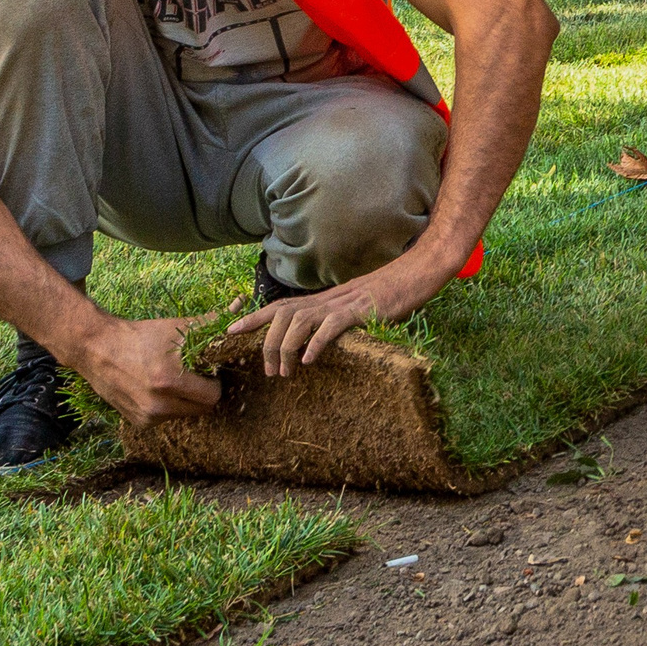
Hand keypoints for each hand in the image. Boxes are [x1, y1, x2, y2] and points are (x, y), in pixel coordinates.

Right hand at [70, 315, 221, 423]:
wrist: (97, 349)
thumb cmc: (141, 336)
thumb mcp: (176, 328)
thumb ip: (211, 324)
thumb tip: (239, 306)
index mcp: (169, 382)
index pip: (212, 396)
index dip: (214, 382)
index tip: (208, 371)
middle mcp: (157, 405)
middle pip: (202, 409)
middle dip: (203, 392)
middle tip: (195, 376)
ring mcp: (146, 417)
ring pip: (185, 414)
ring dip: (185, 400)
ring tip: (174, 380)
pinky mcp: (138, 423)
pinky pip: (166, 418)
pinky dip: (168, 406)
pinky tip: (157, 388)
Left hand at [224, 254, 447, 376]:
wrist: (416, 273)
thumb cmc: (390, 293)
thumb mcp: (356, 308)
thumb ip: (337, 319)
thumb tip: (321, 339)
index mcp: (324, 300)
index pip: (280, 306)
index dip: (253, 318)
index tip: (230, 330)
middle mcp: (327, 300)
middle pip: (282, 316)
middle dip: (266, 343)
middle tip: (267, 371)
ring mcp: (342, 304)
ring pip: (299, 321)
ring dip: (286, 347)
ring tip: (285, 372)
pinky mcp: (360, 310)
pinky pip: (330, 326)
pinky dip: (315, 343)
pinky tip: (309, 360)